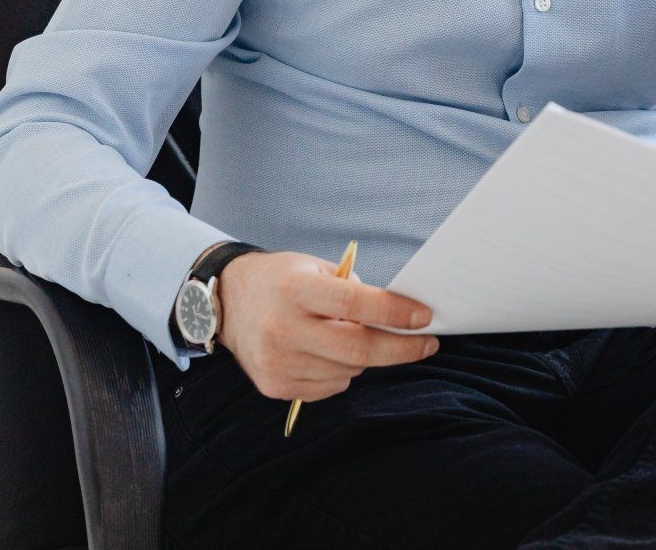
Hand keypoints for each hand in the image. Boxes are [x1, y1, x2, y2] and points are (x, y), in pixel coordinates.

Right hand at [216, 249, 438, 401]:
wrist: (229, 302)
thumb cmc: (282, 281)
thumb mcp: (316, 268)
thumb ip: (354, 290)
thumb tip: (400, 317)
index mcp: (295, 290)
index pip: (355, 304)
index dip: (395, 313)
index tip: (425, 317)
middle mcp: (282, 328)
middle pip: (357, 349)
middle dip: (400, 349)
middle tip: (427, 344)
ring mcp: (276, 361)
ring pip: (348, 371)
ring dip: (365, 358)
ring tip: (351, 337)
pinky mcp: (273, 386)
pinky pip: (330, 386)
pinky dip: (341, 372)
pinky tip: (326, 352)